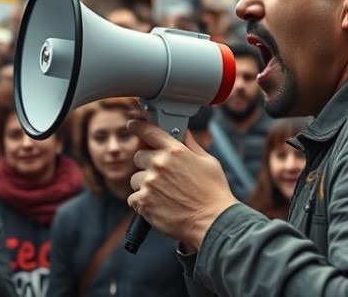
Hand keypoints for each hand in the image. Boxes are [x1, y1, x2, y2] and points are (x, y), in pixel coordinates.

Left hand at [127, 119, 237, 250]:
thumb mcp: (208, 162)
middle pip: (138, 156)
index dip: (139, 126)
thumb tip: (184, 133)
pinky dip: (142, 203)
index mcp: (175, 151)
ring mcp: (150, 183)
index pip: (149, 131)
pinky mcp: (144, 202)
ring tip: (164, 195)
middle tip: (162, 176)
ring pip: (135, 179)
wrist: (213, 222)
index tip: (133, 125)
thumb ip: (191, 145)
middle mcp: (160, 164)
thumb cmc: (214, 193)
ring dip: (144, 185)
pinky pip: (133, 198)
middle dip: (147, 164)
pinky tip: (158, 206)